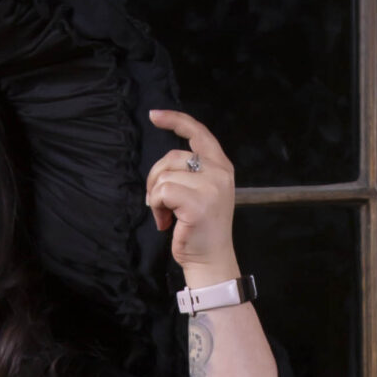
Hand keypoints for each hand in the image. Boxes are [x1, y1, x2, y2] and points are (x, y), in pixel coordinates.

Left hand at [144, 109, 237, 284]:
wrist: (211, 260)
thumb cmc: (200, 229)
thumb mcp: (203, 192)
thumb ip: (192, 172)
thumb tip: (164, 164)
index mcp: (222, 166)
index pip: (198, 132)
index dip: (175, 120)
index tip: (154, 115)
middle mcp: (220, 172)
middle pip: (172, 156)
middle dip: (156, 179)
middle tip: (160, 203)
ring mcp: (211, 187)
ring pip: (164, 176)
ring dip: (155, 198)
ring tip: (166, 215)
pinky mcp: (197, 203)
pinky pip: (162, 192)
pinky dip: (155, 206)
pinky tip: (165, 222)